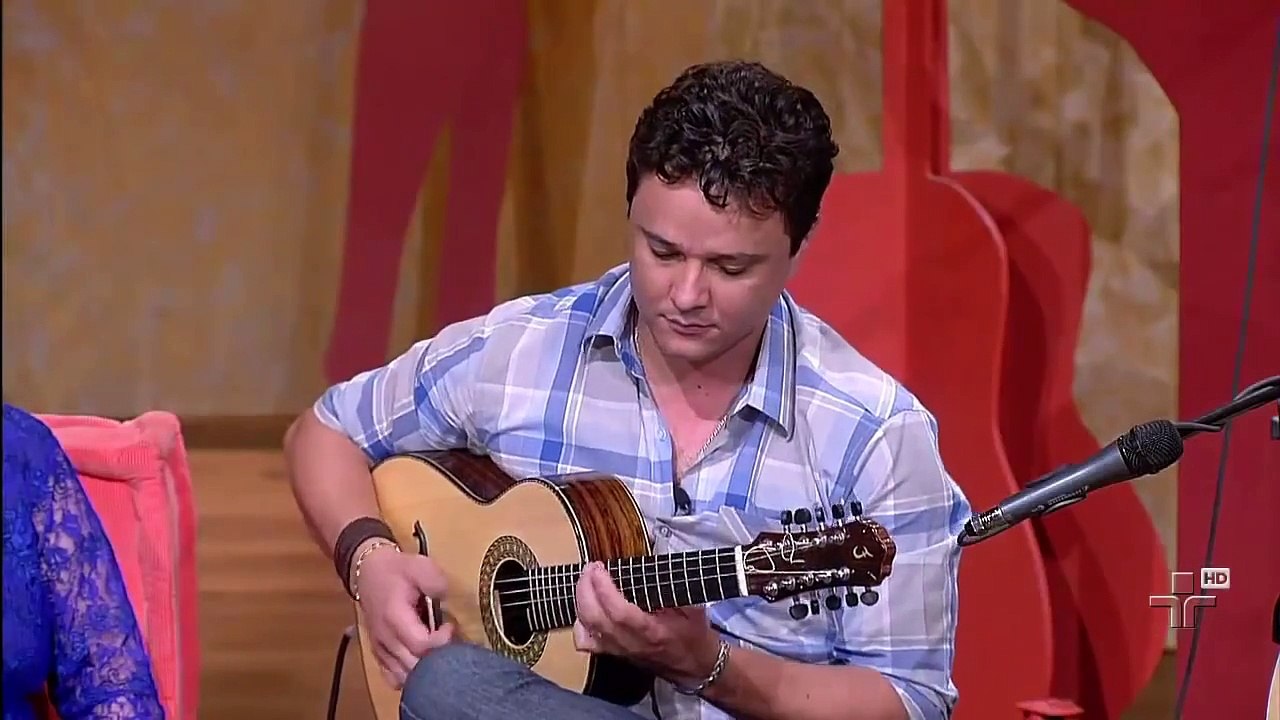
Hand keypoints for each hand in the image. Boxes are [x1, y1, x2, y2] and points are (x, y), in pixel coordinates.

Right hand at [353, 541, 453, 688]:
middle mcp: (385, 638)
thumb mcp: (418, 565)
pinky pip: (393, 678)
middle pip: (414, 665)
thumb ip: (435, 580)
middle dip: (437, 658)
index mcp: (394, 617)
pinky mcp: (379, 654)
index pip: (421, 645)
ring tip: (437, 652)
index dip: (441, 641)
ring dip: (424, 670)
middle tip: (448, 642)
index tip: (450, 626)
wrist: (367, 572)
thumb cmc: (396, 570)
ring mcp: (380, 649)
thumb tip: (446, 598)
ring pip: (404, 676)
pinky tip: (420, 664)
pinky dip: (409, 677)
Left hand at [572, 561, 721, 685]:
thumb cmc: (693, 635)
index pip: (620, 612)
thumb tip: (658, 566)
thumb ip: (675, 589)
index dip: (604, 589)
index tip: (599, 568)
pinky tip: (584, 608)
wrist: (695, 665)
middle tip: (590, 568)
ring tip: (586, 581)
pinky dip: (579, 623)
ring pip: (586, 630)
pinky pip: (586, 642)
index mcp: (652, 632)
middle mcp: (631, 643)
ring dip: (580, 602)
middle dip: (586, 589)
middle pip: (596, 619)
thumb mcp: (693, 607)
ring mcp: (619, 650)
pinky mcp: (613, 653)